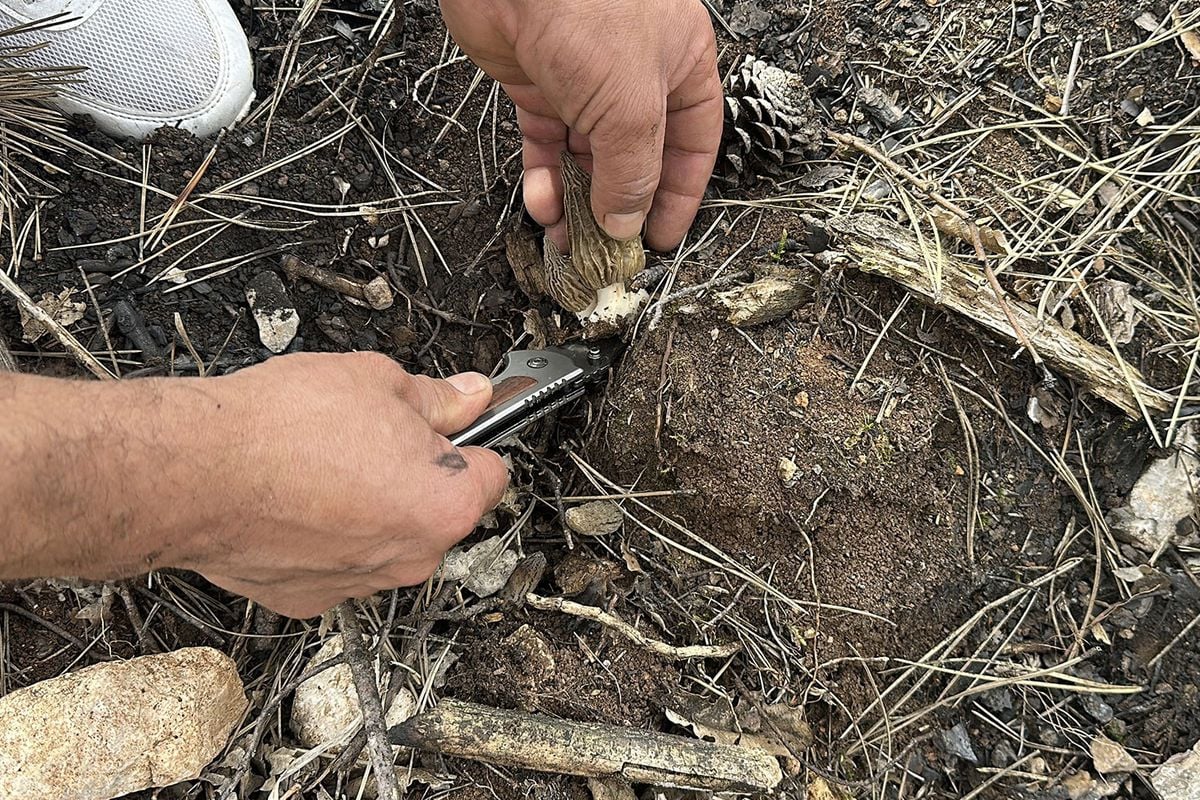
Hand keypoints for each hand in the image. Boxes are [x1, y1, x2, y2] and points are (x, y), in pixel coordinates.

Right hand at [163, 353, 508, 616]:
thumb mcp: (378, 382)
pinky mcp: (310, 597)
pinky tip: (295, 500)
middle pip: (439, 509)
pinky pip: (338, 559)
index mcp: (445, 504)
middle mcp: (412, 555)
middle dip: (416, 475)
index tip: (450, 426)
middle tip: (372, 437)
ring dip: (370, 507)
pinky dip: (326, 534)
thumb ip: (438, 398)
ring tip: (324, 465)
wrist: (194, 473)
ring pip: (387, 537)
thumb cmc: (282, 428)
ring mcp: (361, 582)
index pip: (492, 472)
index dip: (470, 440)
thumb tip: (471, 397)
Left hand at [440, 0, 722, 250]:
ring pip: (586, 156)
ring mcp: (583, 79)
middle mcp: (635, 75)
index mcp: (680, 67)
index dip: (680, 194)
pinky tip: (542, 205)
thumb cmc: (588, 5)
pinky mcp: (537, 82)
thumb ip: (633, 171)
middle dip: (621, 206)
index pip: (693, 143)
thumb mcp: (631, 106)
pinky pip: (545, 144)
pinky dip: (543, 178)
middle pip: (635, 156)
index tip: (663, 237)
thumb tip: (627, 223)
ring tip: (571, 241)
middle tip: (610, 250)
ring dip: (578, 200)